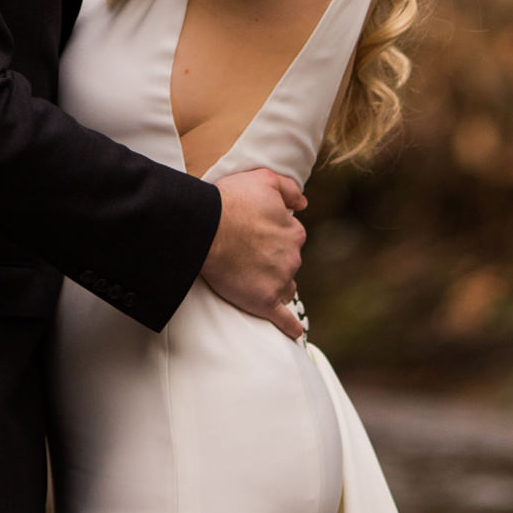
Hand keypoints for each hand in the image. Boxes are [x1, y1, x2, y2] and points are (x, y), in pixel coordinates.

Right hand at [201, 167, 307, 339]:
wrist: (207, 228)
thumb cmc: (231, 201)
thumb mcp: (263, 179)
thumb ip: (288, 188)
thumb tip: (304, 203)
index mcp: (293, 232)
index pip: (291, 236)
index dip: (273, 235)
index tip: (256, 234)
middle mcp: (292, 257)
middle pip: (288, 262)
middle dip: (274, 260)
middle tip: (249, 255)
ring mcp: (279, 281)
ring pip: (286, 287)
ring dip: (277, 285)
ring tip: (257, 283)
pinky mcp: (264, 301)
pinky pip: (283, 319)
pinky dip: (289, 326)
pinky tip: (293, 332)